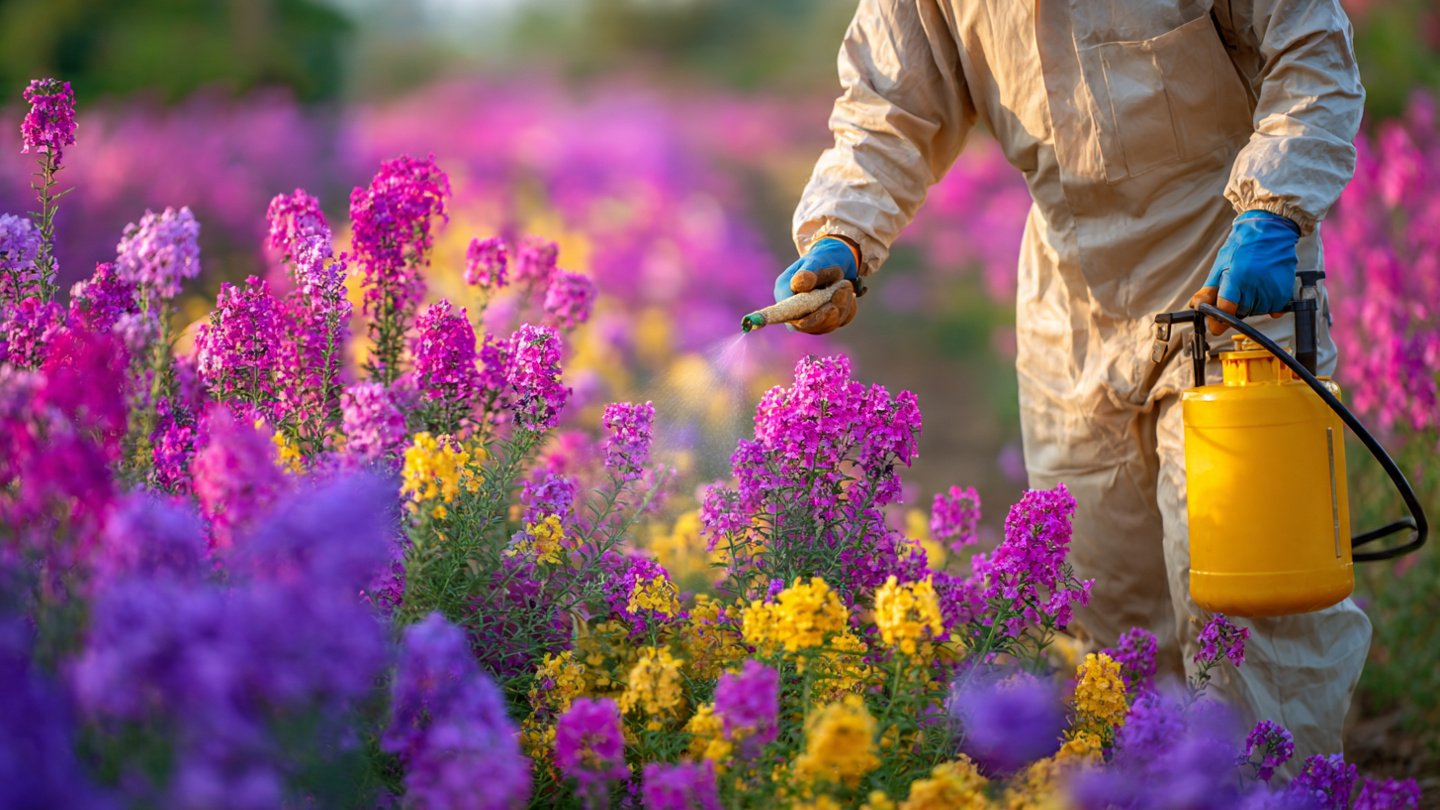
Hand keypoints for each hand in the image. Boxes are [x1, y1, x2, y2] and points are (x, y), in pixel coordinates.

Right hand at [773, 237, 860, 334]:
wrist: (836, 261)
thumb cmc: (822, 259)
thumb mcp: (816, 261)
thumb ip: (807, 273)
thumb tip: (799, 284)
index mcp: (784, 291)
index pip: (788, 313)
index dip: (807, 316)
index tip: (831, 307)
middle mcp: (792, 309)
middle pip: (806, 325)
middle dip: (828, 313)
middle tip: (844, 292)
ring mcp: (808, 318)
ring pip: (824, 326)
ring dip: (841, 309)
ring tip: (847, 287)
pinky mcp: (823, 322)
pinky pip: (837, 323)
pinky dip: (847, 310)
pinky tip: (848, 295)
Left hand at [1188, 211, 1300, 335]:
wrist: (1270, 231)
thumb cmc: (1243, 246)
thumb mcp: (1220, 266)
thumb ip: (1209, 290)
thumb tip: (1197, 307)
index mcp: (1236, 279)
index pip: (1225, 311)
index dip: (1217, 320)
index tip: (1214, 323)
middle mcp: (1255, 286)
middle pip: (1240, 313)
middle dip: (1235, 305)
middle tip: (1238, 286)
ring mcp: (1271, 291)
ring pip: (1255, 312)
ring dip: (1251, 303)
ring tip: (1253, 281)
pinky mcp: (1284, 294)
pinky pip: (1271, 309)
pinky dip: (1266, 302)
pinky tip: (1264, 285)